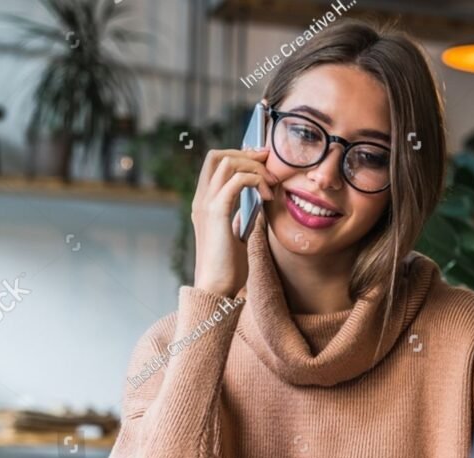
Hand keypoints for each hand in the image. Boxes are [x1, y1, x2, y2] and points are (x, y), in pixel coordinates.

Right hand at [191, 147, 277, 297]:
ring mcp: (206, 204)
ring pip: (227, 163)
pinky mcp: (216, 212)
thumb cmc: (227, 267)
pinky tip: (267, 196)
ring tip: (272, 184)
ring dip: (254, 168)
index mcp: (204, 202)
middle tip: (270, 163)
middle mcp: (201, 199)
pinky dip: (255, 180)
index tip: (263, 161)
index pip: (215, 163)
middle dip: (246, 153)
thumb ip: (239, 218)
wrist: (217, 287)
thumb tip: (253, 206)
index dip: (239, 155)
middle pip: (218, 155)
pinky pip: (236, 180)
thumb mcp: (235, 236)